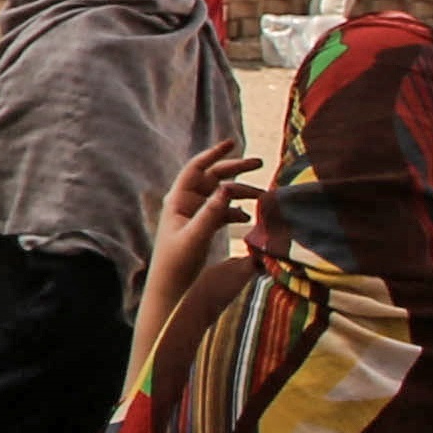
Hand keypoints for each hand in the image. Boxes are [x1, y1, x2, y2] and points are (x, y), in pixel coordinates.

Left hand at [139, 139, 252, 335]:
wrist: (171, 289)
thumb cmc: (177, 263)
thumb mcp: (195, 237)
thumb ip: (211, 213)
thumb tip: (226, 187)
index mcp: (178, 200)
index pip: (196, 168)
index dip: (213, 154)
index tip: (232, 143)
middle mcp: (185, 204)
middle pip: (212, 178)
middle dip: (235, 169)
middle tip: (260, 163)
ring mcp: (194, 216)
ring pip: (220, 195)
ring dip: (240, 193)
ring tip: (262, 197)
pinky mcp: (202, 228)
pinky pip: (221, 212)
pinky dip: (235, 211)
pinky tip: (246, 218)